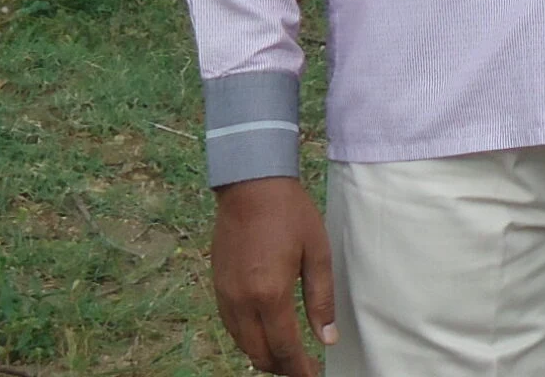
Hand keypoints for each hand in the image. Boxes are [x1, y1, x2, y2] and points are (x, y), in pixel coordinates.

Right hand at [212, 176, 336, 374]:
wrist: (251, 187)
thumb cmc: (290, 215)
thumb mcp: (317, 253)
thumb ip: (321, 299)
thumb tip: (327, 338)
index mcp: (269, 294)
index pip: (284, 348)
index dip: (299, 368)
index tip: (312, 375)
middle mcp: (242, 302)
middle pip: (259, 354)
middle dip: (282, 367)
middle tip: (303, 365)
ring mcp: (225, 297)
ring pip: (242, 345)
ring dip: (264, 355)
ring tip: (288, 354)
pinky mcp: (217, 289)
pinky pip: (232, 328)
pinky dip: (249, 339)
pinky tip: (266, 334)